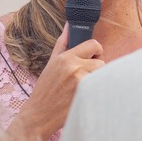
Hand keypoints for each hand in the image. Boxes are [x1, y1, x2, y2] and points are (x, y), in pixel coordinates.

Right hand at [10, 24, 103, 140]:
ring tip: (84, 89)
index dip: (95, 52)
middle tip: (84, 78)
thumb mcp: (51, 63)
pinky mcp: (86, 96)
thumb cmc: (45, 90)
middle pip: (101, 62)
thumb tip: (70, 25)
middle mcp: (74, 67)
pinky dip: (97, 93)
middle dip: (96, 70)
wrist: (39, 115)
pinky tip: (85, 97)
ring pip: (103, 76)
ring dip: (97, 81)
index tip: (92, 59)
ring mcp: (81, 82)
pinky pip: (101, 89)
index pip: (94, 44)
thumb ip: (62, 43)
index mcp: (65, 57)